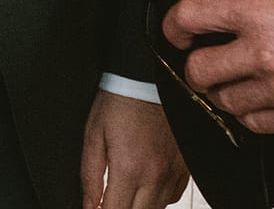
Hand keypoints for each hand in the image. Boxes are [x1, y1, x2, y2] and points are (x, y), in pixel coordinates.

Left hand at [80, 89, 188, 207]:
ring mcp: (174, 172)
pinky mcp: (185, 166)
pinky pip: (173, 197)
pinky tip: (145, 185)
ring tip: (125, 192)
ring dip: (138, 207)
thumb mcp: (94, 136)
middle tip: (108, 200)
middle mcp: (156, 175)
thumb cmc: (120, 101)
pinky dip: (158, 198)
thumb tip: (88, 206)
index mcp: (129, 168)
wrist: (148, 78)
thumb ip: (90, 177)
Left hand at [162, 0, 273, 134]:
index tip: (175, 29)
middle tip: (205, 60)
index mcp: (260, 14)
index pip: (193, 15)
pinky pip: (256, 124)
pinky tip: (259, 101)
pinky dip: (251, 114)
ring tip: (237, 80)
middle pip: (199, 70)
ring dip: (224, 91)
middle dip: (197, 65)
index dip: (174, 23)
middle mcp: (264, 55)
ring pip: (225, 102)